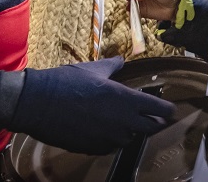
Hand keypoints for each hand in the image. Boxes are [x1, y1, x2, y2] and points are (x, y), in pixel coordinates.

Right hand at [9, 57, 175, 154]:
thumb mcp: (93, 69)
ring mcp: (108, 138)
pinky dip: (112, 138)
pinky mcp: (93, 148)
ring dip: (131, 130)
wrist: (37, 103)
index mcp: (125, 99)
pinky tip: (104, 128)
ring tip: (123, 119)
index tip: (170, 108)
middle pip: (152, 128)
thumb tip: (121, 61)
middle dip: (155, 122)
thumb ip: (112, 66)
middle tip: (154, 116)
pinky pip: (111, 146)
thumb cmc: (66, 82)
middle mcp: (122, 122)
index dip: (167, 109)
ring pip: (131, 138)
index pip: (160, 109)